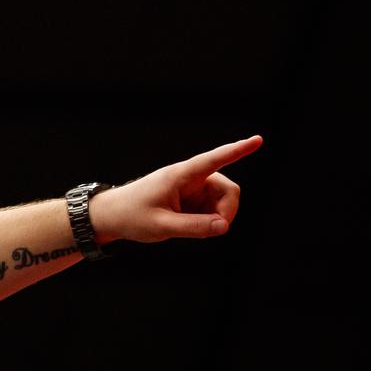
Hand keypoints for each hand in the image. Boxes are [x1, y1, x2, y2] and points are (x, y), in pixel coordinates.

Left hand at [93, 134, 261, 243]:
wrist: (112, 217)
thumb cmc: (131, 216)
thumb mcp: (161, 226)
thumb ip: (193, 227)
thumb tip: (224, 226)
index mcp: (181, 175)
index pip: (214, 160)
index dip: (238, 151)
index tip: (258, 140)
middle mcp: (190, 178)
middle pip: (228, 189)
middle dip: (227, 211)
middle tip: (214, 230)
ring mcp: (193, 188)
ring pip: (223, 201)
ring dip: (216, 218)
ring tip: (190, 228)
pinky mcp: (192, 199)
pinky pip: (213, 210)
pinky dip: (208, 221)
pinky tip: (188, 226)